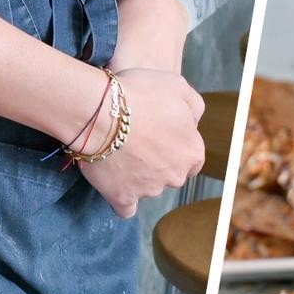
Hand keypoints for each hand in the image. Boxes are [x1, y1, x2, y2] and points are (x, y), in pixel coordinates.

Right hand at [76, 68, 204, 218]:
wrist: (100, 112)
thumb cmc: (139, 95)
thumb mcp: (177, 86)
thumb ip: (193, 106)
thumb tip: (193, 121)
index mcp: (192, 152)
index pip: (192, 157)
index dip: (175, 144)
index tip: (158, 134)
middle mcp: (176, 176)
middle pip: (171, 173)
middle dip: (158, 161)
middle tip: (137, 139)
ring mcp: (149, 190)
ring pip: (148, 188)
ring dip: (138, 175)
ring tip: (118, 150)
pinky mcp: (123, 198)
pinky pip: (126, 207)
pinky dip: (122, 197)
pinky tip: (115, 183)